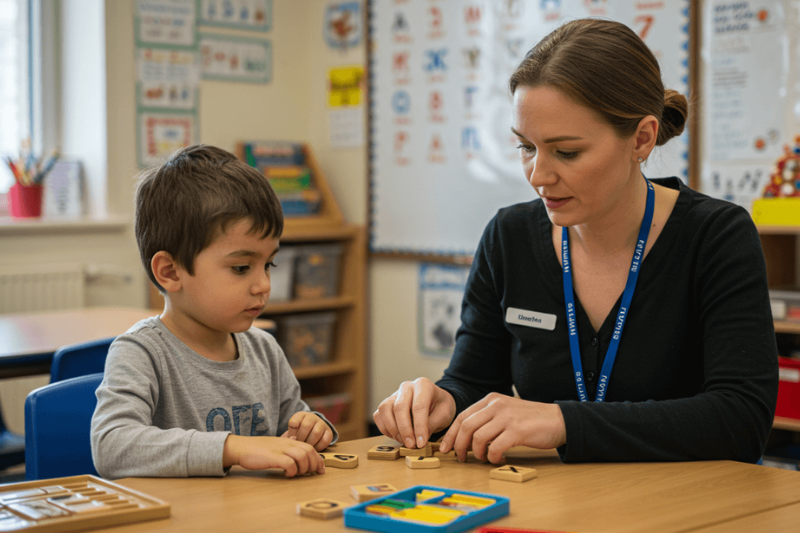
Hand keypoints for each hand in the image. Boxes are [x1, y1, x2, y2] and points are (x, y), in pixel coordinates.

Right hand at [223, 435, 324, 476]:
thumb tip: (298, 451)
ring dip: (304, 468)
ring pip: (302, 456)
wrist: (241, 447)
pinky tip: (287, 474)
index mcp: (289, 441)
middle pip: (309, 451)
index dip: (318, 459)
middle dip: (314, 465)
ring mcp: (280, 449)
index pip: (310, 448)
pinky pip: (289, 463)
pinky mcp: (273, 457)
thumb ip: (287, 447)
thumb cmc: (258, 449)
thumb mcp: (276, 445)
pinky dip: (292, 471)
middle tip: (311, 474)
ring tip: (298, 474)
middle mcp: (287, 443)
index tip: (320, 470)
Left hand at [280, 412, 333, 450]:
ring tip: (306, 447)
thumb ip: (289, 436)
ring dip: (310, 443)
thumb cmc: (298, 433)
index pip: (294, 422)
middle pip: (306, 426)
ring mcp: (322, 423)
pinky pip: (325, 440)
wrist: (312, 430)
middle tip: (299, 445)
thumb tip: (290, 441)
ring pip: (316, 433)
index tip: (291, 439)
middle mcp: (312, 417)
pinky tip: (314, 448)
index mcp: (301, 415)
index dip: (291, 433)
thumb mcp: (292, 431)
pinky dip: (318, 446)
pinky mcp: (329, 432)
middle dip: (301, 438)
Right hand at [373, 377, 456, 449]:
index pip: (418, 406)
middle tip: (411, 445)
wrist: (435, 401)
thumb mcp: (444, 414)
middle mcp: (406, 387)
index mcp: (423, 385)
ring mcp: (394, 394)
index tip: (421, 443)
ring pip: (385, 410)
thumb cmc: (441, 406)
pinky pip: (379, 415)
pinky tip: (397, 437)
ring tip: (404, 442)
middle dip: (404, 430)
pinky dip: (385, 429)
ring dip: (393, 429)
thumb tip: (419, 439)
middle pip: (399, 407)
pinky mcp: (387, 403)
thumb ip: (432, 424)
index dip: (419, 426)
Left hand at [438, 393, 565, 463]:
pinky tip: (498, 460)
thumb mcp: (505, 412)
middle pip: (466, 426)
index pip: (462, 416)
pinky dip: (492, 457)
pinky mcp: (517, 431)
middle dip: (459, 445)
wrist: (558, 420)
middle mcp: (496, 405)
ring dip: (476, 453)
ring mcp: (507, 417)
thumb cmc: (530, 420)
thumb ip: (487, 420)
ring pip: (477, 437)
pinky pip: (495, 447)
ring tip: (483, 459)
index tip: (446, 448)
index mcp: (491, 400)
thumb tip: (466, 439)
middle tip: (460, 458)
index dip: (451, 434)